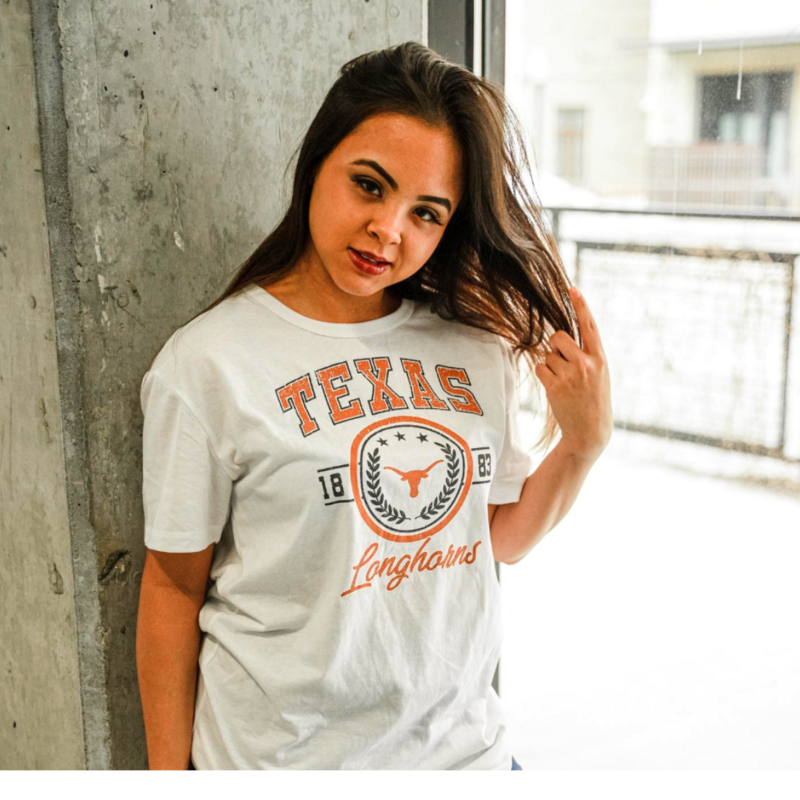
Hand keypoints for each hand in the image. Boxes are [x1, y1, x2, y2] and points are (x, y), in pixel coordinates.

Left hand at [534, 285, 612, 459]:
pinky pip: (540, 367)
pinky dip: (543, 375)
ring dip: (550, 364)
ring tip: (563, 382)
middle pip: (559, 337)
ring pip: (547, 354)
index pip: (590, 326)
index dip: (581, 306)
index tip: (572, 288)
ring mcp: (570, 375)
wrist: (590, 432)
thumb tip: (563, 338)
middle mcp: (586, 364)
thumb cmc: (594, 401)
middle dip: (555, 345)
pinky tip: (555, 388)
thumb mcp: (599, 375)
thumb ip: (587, 355)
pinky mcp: (555, 386)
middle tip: (562, 361)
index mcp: (600, 359)